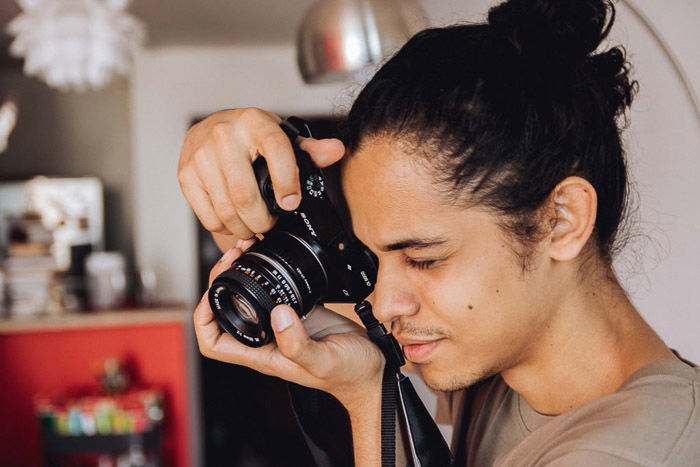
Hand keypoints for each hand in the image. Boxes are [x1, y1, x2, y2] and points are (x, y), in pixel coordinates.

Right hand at [178, 108, 345, 240]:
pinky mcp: (185, 174)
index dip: (287, 184)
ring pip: (227, 211)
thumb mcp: (282, 137)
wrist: (211, 128)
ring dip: (244, 228)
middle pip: (246, 197)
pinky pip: (208, 215)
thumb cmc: (251, 136)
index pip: (277, 153)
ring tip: (254, 226)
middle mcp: (224, 135)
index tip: (291, 203)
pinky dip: (224, 227)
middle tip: (269, 224)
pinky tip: (233, 221)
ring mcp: (201, 155)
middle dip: (263, 221)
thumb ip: (310, 150)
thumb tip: (336, 151)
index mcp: (255, 123)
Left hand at [194, 240, 384, 408]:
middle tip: (234, 255)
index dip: (204, 318)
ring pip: (247, 298)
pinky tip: (274, 258)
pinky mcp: (299, 312)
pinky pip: (275, 290)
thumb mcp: (322, 361)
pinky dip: (269, 273)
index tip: (212, 292)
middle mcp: (267, 340)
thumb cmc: (348, 374)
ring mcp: (282, 325)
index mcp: (263, 355)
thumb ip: (297, 343)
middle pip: (226, 312)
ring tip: (248, 249)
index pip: (213, 343)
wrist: (373, 369)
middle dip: (221, 282)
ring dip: (241, 273)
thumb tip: (277, 313)